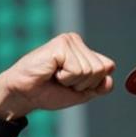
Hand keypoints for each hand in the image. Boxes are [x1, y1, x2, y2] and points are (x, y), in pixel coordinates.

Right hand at [0, 33, 114, 119]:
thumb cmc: (49, 93)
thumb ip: (99, 86)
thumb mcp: (82, 93)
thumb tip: (110, 79)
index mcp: (84, 51)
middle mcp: (77, 42)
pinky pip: (77, 70)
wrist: (25, 95)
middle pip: (100, 70)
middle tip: (63, 81)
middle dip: (83, 84)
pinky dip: (65, 78)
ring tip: (56, 77)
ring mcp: (69, 41)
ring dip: (72, 82)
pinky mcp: (60, 45)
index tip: (74, 85)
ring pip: (89, 70)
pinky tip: (52, 72)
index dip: (94, 84)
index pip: (108, 67)